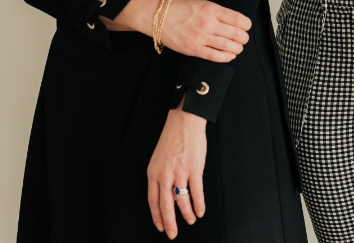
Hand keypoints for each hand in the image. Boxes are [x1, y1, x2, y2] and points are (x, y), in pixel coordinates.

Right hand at [102, 0, 250, 62]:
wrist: (154, 17)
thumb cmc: (174, 6)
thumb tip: (211, 1)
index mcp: (211, 8)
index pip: (238, 19)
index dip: (246, 25)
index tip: (246, 27)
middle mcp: (208, 23)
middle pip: (236, 34)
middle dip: (243, 38)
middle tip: (243, 39)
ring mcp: (200, 37)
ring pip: (228, 46)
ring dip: (237, 48)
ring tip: (238, 48)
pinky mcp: (193, 49)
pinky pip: (214, 56)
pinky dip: (225, 57)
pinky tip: (230, 56)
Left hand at [148, 100, 206, 238]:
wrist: (184, 122)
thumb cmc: (172, 138)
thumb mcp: (159, 158)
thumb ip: (161, 177)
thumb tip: (168, 196)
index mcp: (153, 173)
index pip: (152, 201)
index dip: (156, 216)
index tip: (160, 226)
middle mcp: (164, 175)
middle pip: (165, 206)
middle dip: (169, 223)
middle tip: (172, 234)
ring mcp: (179, 173)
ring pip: (181, 202)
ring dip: (187, 214)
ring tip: (191, 220)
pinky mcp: (194, 169)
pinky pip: (196, 193)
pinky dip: (199, 204)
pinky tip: (200, 211)